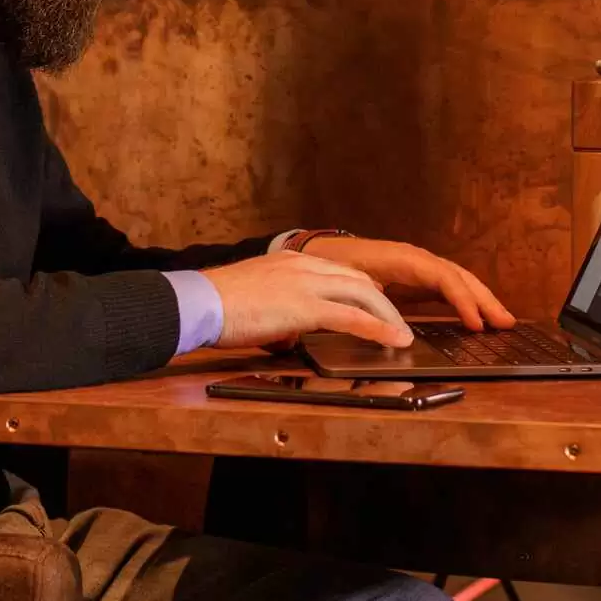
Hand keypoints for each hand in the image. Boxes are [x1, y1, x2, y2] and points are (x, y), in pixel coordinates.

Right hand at [202, 252, 413, 349]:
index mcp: (288, 260)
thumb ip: (276, 311)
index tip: (375, 299)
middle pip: (356, 278)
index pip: (337, 269)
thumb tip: (286, 335)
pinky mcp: (305, 307)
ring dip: (387, 314)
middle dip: (382, 300)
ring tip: (401, 333)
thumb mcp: (253, 299)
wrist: (199, 302)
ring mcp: (306, 283)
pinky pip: (353, 317)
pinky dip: (378, 328)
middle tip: (396, 319)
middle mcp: (302, 265)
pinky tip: (394, 339)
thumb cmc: (216, 306)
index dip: (360, 285)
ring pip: (362, 293)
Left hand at [301, 238, 515, 331]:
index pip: (443, 276)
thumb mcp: (350, 283)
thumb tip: (393, 322)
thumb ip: (372, 299)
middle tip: (506, 322)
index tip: (475, 322)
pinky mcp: (416, 277)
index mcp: (403, 258)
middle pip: (458, 276)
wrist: (320, 253)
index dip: (461, 299)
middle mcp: (416, 259)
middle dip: (483, 298)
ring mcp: (418, 267)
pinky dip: (465, 300)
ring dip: (480, 299)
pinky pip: (447, 286)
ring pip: (457, 280)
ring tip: (502, 320)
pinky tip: (475, 317)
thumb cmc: (335, 266)